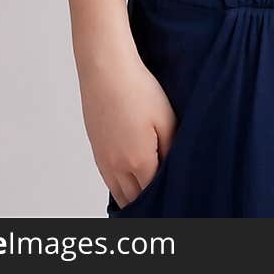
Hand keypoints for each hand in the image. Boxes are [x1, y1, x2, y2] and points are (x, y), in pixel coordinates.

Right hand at [79, 47, 178, 210]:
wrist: (106, 70)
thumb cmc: (137, 90)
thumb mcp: (166, 119)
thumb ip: (171, 151)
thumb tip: (173, 172)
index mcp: (139, 162)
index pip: (154, 195)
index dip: (165, 198)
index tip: (177, 197)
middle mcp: (117, 167)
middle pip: (135, 200)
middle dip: (150, 203)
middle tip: (166, 200)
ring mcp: (104, 160)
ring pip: (119, 195)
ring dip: (134, 198)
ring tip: (149, 196)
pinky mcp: (96, 151)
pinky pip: (109, 181)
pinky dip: (121, 186)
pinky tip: (131, 180)